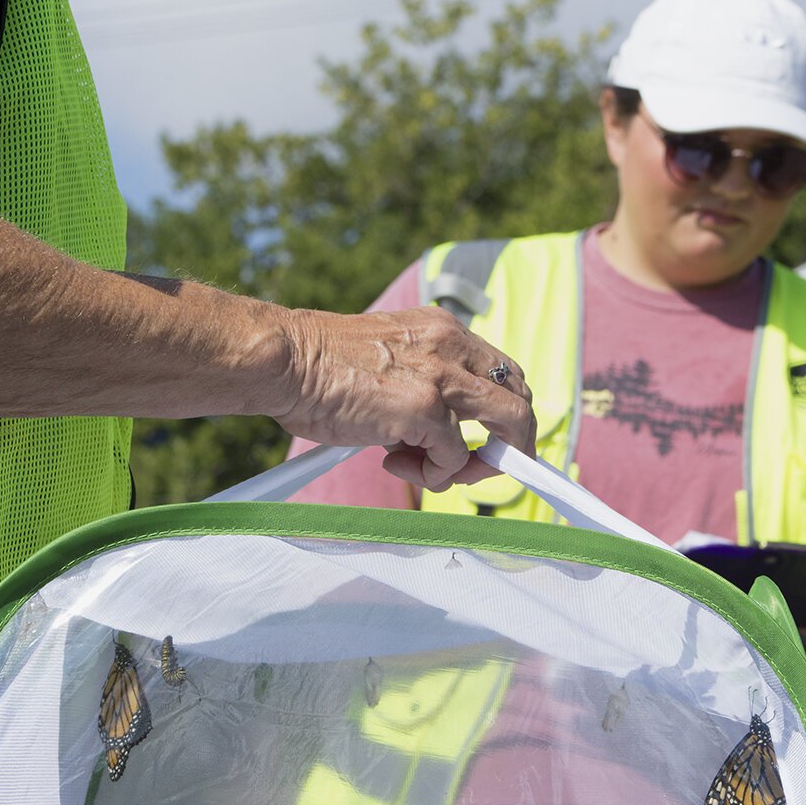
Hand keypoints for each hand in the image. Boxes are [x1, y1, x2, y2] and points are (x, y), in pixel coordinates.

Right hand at [273, 306, 536, 490]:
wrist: (284, 362)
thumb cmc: (317, 368)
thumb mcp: (387, 362)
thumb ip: (419, 383)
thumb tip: (435, 433)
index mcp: (441, 330)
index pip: (501, 371)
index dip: (503, 413)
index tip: (485, 442)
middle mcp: (451, 345)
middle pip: (521, 397)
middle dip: (508, 443)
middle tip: (469, 467)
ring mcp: (442, 376)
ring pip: (510, 425)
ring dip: (479, 465)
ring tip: (427, 470)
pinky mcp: (425, 409)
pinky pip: (454, 458)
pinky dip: (433, 474)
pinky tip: (392, 462)